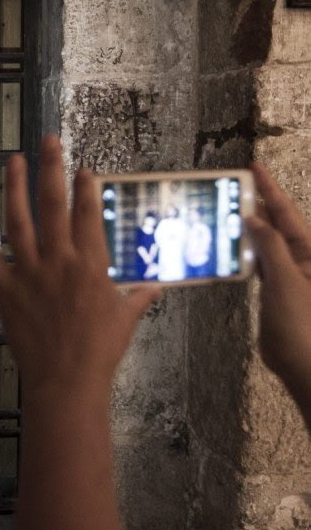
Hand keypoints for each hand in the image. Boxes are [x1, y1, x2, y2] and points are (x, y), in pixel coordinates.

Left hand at [0, 135, 160, 392]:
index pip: (88, 213)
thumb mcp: (125, 320)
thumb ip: (138, 297)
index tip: (83, 167)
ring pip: (20, 221)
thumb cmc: (99, 353)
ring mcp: (29, 273)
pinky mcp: (6, 289)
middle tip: (48, 141)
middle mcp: (59, 261)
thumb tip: (154, 287)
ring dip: (16, 187)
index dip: (85, 186)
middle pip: (54, 205)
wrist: (65, 381)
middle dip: (52, 168)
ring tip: (14, 159)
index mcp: (91, 265)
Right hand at [247, 162, 310, 411]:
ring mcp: (289, 274)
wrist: (303, 363)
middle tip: (235, 185)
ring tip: (227, 209)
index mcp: (310, 252)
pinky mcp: (276, 290)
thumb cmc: (300, 324)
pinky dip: (245, 251)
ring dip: (248, 226)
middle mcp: (302, 258)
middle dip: (258, 203)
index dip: (270, 189)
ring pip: (267, 242)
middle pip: (278, 223)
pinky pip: (260, 262)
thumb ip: (270, 247)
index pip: (287, 213)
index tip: (254, 167)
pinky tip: (230, 244)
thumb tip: (253, 218)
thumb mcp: (285, 281)